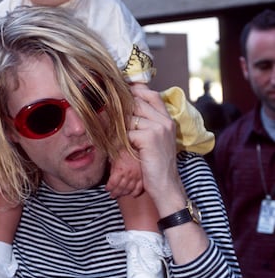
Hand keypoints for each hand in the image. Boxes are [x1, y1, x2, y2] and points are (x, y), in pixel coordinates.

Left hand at [105, 147, 143, 198]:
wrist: (136, 146)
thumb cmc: (124, 150)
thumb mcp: (114, 158)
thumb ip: (112, 169)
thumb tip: (110, 177)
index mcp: (119, 170)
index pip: (112, 184)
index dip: (109, 188)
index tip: (107, 189)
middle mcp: (128, 174)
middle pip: (120, 188)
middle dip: (115, 193)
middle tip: (112, 195)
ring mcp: (136, 176)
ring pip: (129, 189)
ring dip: (124, 194)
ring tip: (120, 194)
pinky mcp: (142, 176)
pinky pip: (139, 188)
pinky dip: (135, 192)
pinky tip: (132, 194)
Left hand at [127, 87, 183, 212]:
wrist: (166, 185)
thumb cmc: (157, 165)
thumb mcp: (157, 141)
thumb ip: (148, 124)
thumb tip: (128, 109)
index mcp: (168, 119)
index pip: (151, 94)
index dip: (136, 91)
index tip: (121, 93)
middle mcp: (165, 121)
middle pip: (137, 103)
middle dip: (122, 110)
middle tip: (110, 114)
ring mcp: (158, 128)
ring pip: (130, 118)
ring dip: (120, 127)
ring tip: (116, 137)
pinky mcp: (149, 138)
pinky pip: (127, 133)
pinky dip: (122, 141)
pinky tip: (123, 150)